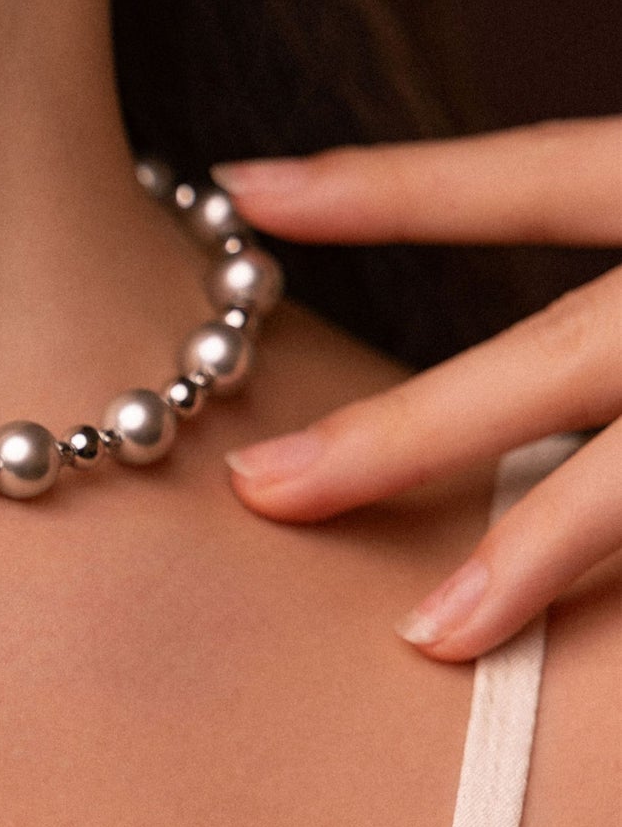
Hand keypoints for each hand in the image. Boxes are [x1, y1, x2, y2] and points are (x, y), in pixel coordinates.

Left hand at [218, 121, 621, 659]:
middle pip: (556, 356)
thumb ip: (612, 266)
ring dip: (531, 555)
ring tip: (423, 636)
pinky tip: (541, 651)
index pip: (540, 175)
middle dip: (404, 433)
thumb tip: (535, 318)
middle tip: (256, 488)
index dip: (394, 187)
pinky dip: (617, 592)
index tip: (242, 188)